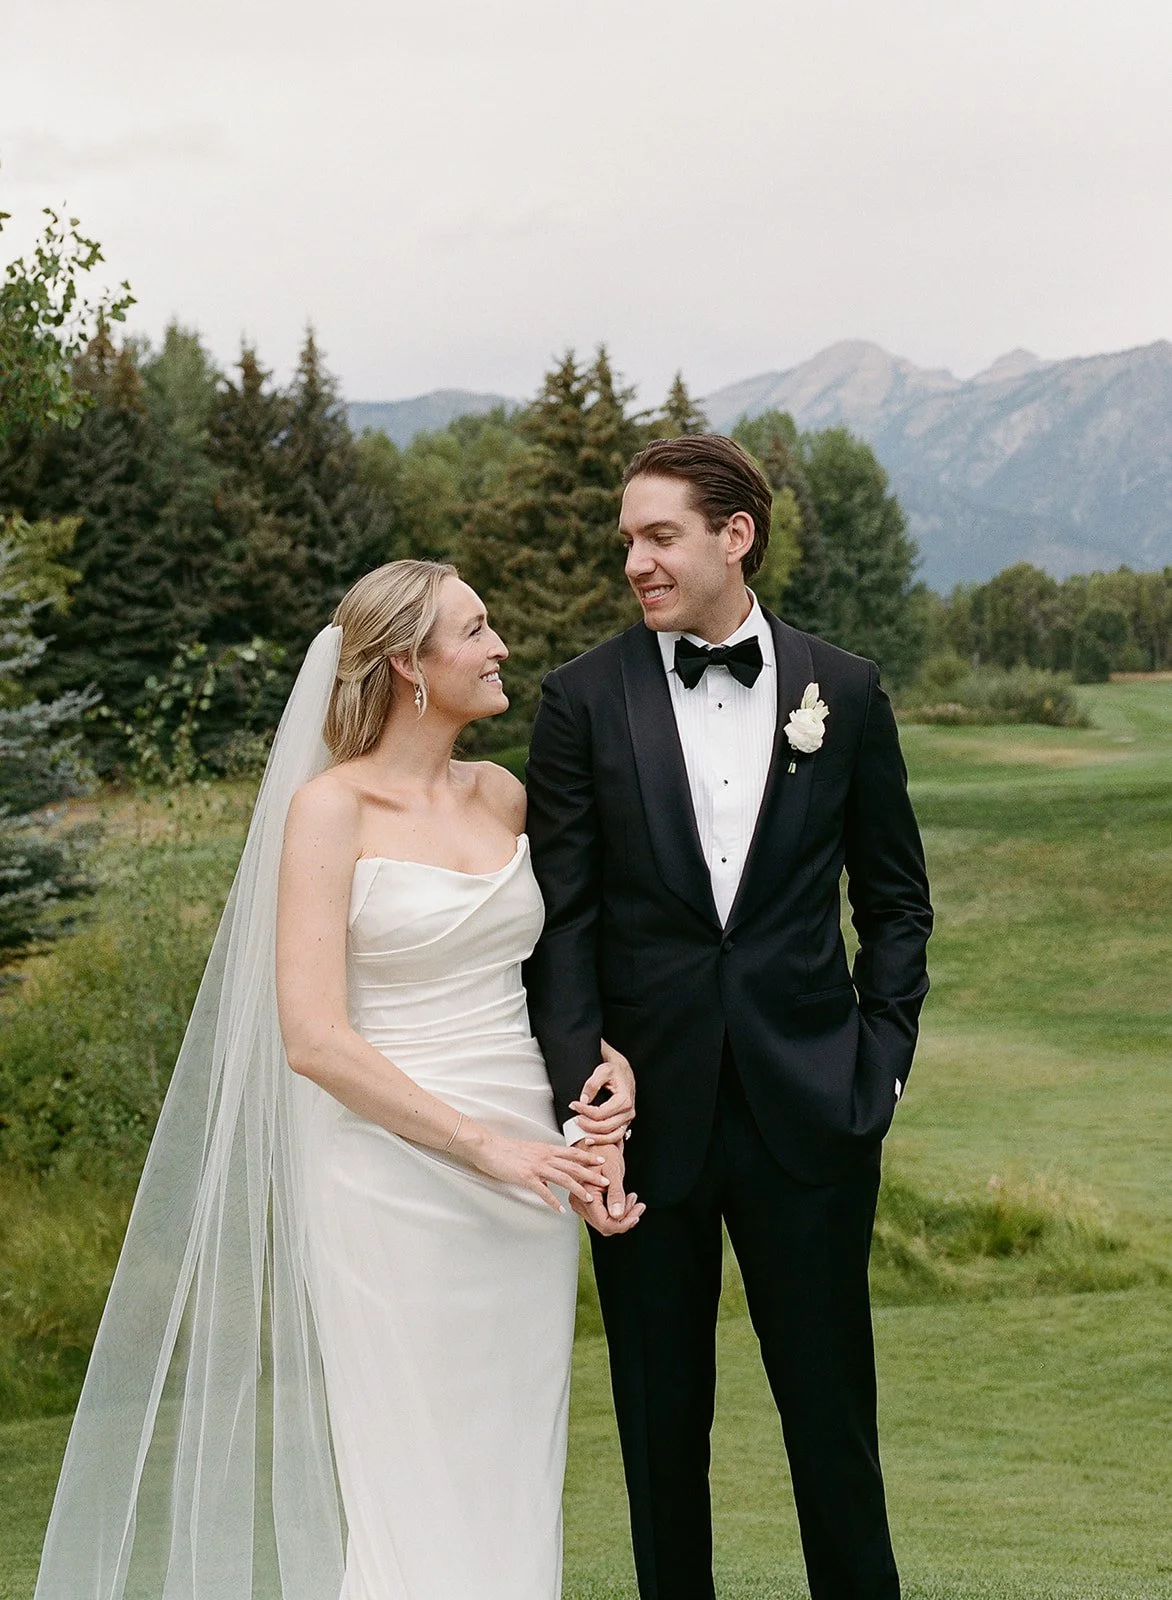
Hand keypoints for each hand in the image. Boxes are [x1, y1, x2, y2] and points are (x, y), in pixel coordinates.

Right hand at [460, 1128, 609, 1214]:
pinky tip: (561, 1209)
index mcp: (545, 1149)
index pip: (572, 1152)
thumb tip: (549, 1174)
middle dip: (591, 1173)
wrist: (488, 1146)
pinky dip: (553, 1201)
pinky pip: (543, 1191)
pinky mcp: (526, 1177)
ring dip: (578, 1188)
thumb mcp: (528, 1151)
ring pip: (563, 1178)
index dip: (588, 1156)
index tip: (601, 1160)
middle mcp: (545, 1156)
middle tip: (605, 1180)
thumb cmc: (505, 1149)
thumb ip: (541, 1160)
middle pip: (573, 1165)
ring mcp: (536, 1167)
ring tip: (589, 1198)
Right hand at [570, 1143, 644, 1235]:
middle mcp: (580, 1201)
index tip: (637, 1214)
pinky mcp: (586, 1200)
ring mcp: (582, 1201)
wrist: (595, 1139)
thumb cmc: (602, 1149)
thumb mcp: (614, 1170)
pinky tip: (625, 1198)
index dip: (623, 1224)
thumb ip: (616, 1194)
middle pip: (605, 1225)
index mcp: (586, 1194)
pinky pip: (602, 1213)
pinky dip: (616, 1209)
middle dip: (624, 1218)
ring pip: (604, 1221)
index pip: (605, 1224)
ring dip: (622, 1213)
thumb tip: (617, 1216)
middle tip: (637, 1204)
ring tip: (632, 1198)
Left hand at [571, 1039, 634, 1146]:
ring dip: (597, 1139)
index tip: (573, 1105)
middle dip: (588, 1126)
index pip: (600, 1113)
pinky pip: (616, 1137)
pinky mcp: (624, 1122)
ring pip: (613, 1136)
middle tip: (574, 1120)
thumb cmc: (615, 1069)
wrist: (623, 1069)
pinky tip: (594, 1140)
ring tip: (583, 1137)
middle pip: (605, 1127)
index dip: (584, 1111)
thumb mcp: (603, 1070)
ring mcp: (627, 1119)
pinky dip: (605, 1141)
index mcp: (624, 1100)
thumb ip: (592, 1084)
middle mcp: (628, 1111)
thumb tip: (584, 1099)